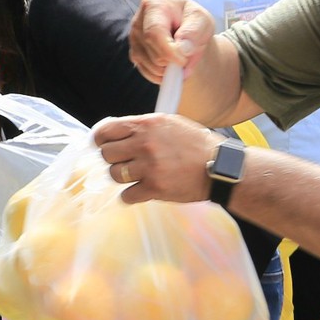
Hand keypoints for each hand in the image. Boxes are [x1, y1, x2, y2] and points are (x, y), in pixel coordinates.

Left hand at [91, 113, 218, 205]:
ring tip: (136, 175)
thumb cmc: (194, 144)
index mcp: (147, 125)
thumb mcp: (168, 123)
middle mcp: (145, 143)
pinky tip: (141, 190)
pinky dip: (131, 195)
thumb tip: (113, 131)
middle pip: (106, 154)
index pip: (106, 131)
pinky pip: (126, 196)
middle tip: (124, 162)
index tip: (104, 145)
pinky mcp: (155, 188)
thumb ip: (142, 126)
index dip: (101, 140)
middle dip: (113, 159)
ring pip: (114, 175)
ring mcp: (149, 167)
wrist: (219, 165)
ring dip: (122, 177)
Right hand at [129, 0, 217, 85]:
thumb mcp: (202, 21)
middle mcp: (138, 22)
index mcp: (154, 6)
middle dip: (173, 62)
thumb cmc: (194, 22)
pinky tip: (172, 65)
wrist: (187, 30)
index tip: (184, 61)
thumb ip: (194, 33)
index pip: (154, 33)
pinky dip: (162, 75)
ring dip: (170, 70)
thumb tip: (182, 50)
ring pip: (150, 66)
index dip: (169, 52)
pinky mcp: (134, 55)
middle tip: (188, 56)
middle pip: (153, 54)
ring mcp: (133, 40)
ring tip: (181, 57)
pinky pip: (147, 73)